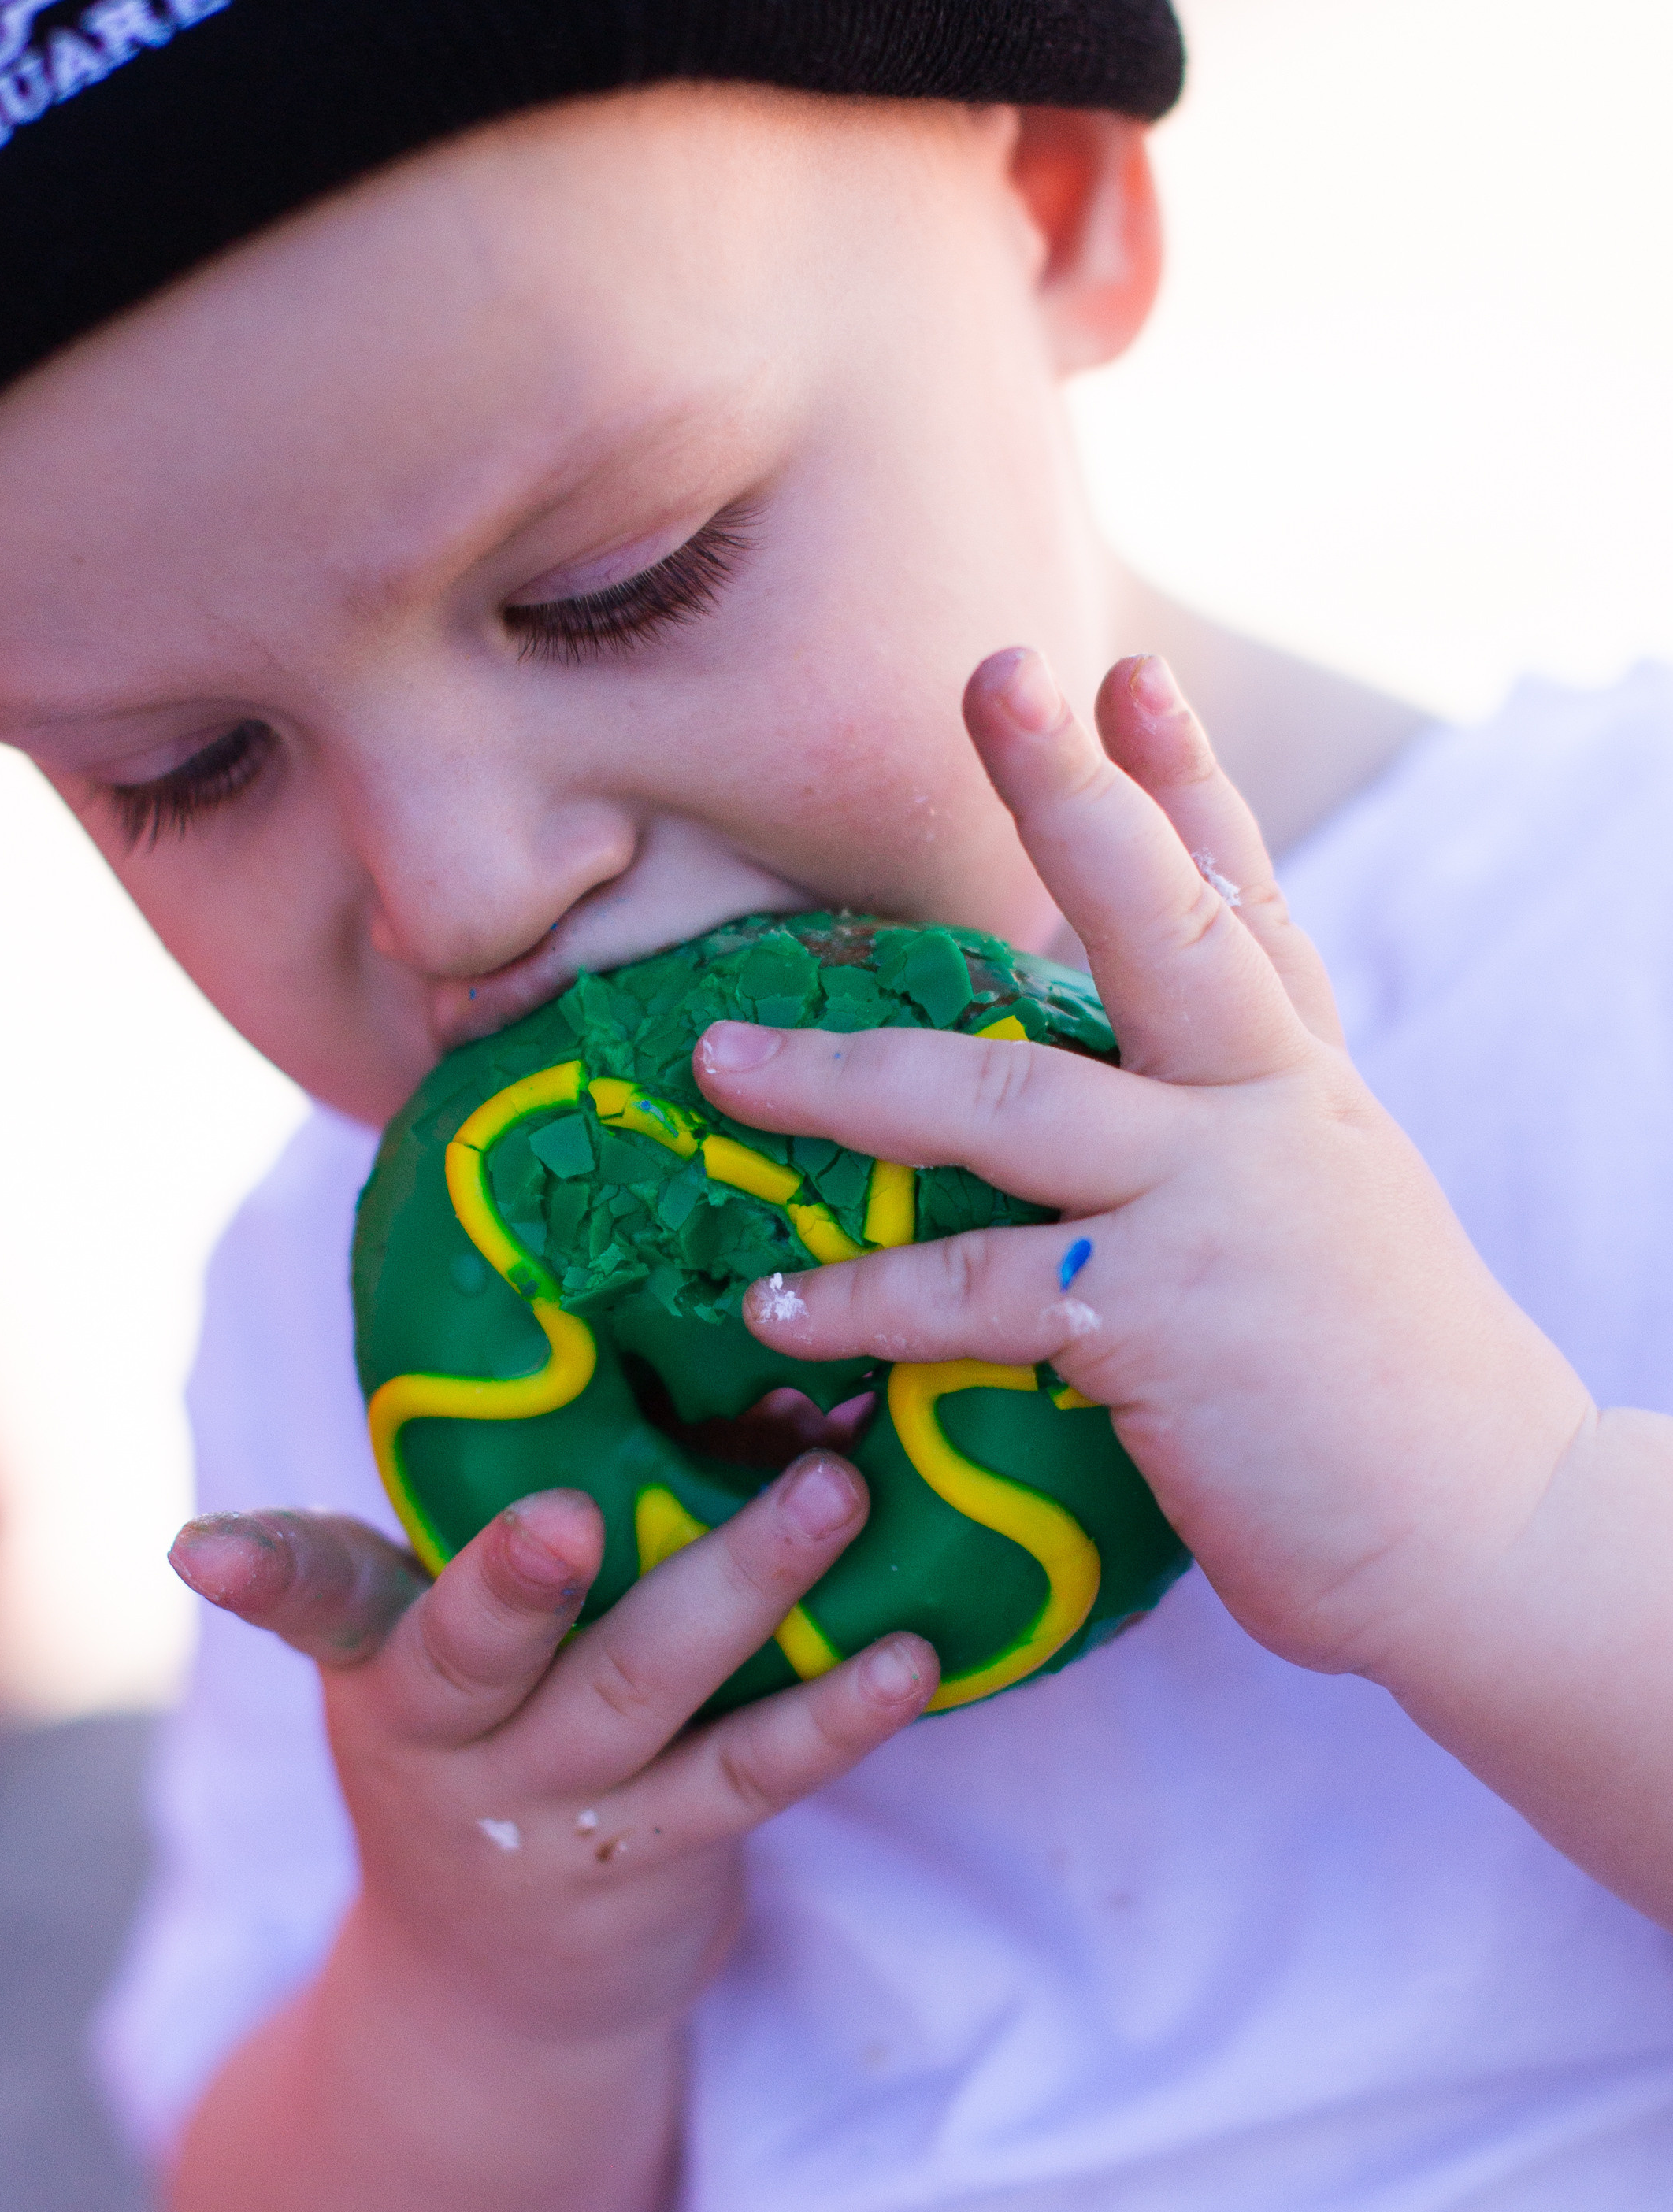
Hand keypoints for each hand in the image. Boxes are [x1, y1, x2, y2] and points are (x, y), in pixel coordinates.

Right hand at [170, 1459, 935, 2045]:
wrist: (495, 2000)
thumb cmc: (496, 1753)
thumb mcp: (473, 1661)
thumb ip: (554, 1533)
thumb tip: (762, 1390)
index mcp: (385, 1659)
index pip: (317, 1596)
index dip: (260, 1569)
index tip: (199, 1550)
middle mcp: (449, 1735)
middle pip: (478, 1646)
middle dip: (517, 1578)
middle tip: (572, 1508)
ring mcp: (550, 1807)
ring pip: (640, 1688)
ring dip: (741, 1584)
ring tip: (834, 1490)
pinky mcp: (655, 1860)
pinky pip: (751, 1778)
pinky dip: (832, 1716)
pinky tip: (907, 1658)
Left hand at [694, 648, 1590, 1690]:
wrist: (1491, 1537)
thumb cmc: (1381, 1392)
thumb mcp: (1314, 1217)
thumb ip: (1216, 1124)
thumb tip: (1084, 1044)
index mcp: (1298, 1086)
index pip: (1244, 905)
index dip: (1182, 783)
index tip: (1121, 674)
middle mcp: (1267, 1115)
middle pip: (1163, 921)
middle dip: (1069, 795)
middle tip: (994, 675)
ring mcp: (1221, 1207)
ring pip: (1008, 1100)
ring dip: (848, 1081)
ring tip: (721, 1067)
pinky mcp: (1170, 1321)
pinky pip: (981, 1289)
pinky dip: (868, 1300)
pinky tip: (777, 1309)